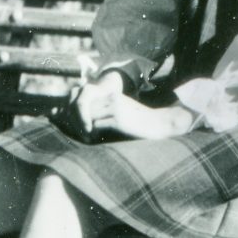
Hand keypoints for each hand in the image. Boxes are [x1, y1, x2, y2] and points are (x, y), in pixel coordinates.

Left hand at [51, 70, 195, 141]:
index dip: (79, 112)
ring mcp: (114, 109)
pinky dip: (91, 135)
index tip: (77, 123)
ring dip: (84, 128)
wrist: (160, 124)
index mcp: (113, 96)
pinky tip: (93, 141)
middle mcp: (112, 100)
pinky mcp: (118, 120)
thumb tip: (91, 123)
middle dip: (79, 120)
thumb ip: (108, 112)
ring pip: (88, 116)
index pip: (87, 101)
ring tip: (85, 137)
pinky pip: (95, 127)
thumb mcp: (124, 111)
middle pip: (85, 107)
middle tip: (80, 132)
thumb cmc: (142, 123)